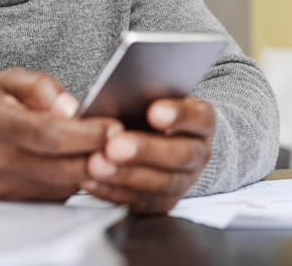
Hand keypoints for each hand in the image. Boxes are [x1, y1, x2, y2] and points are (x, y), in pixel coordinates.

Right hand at [0, 68, 122, 200]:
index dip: (85, 134)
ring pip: (60, 187)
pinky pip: (51, 199)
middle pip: (59, 168)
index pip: (48, 134)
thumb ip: (40, 87)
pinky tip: (84, 165)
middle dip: (98, 157)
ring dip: (89, 172)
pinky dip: (72, 183)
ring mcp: (1, 191)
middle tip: (125, 144)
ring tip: (109, 152)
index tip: (114, 127)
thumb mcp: (5, 81)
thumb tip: (73, 108)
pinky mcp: (9, 207)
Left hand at [81, 96, 214, 213]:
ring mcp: (185, 181)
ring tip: (97, 164)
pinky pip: (141, 202)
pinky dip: (113, 191)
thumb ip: (144, 92)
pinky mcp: (163, 201)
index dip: (179, 116)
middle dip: (145, 151)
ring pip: (162, 184)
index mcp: (201, 121)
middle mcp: (198, 153)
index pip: (199, 118)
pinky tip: (90, 180)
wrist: (159, 134)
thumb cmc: (151, 106)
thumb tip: (121, 90)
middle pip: (180, 155)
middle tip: (115, 146)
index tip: (155, 112)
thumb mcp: (154, 93)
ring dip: (126, 176)